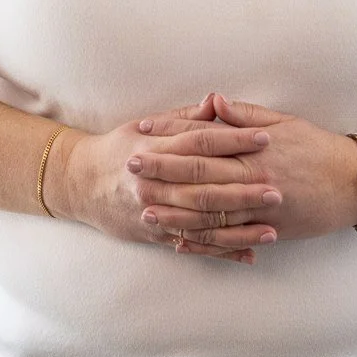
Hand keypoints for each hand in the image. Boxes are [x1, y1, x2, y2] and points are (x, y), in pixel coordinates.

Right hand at [49, 105, 278, 262]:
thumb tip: (216, 101)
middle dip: (243, 190)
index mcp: (155, 150)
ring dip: (238, 229)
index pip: (201, 142)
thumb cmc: (118, 148)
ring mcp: (154, 212)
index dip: (235, 139)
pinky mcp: (155, 235)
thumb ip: (184, 119)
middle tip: (277, 190)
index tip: (266, 138)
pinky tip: (248, 255)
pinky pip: (192, 245)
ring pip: (202, 223)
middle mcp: (155, 184)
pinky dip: (220, 252)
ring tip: (272, 230)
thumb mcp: (146, 125)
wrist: (79, 183)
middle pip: (205, 187)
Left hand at [131, 92, 356, 249]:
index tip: (142, 133)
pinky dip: (202, 242)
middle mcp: (253, 179)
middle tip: (129, 168)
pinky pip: (229, 239)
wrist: (353, 183)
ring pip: (209, 214)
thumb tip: (213, 101)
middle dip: (162, 172)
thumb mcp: (284, 122)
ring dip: (174, 212)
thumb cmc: (317, 148)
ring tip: (144, 210)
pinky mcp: (266, 229)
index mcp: (253, 149)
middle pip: (199, 176)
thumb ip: (245, 115)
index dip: (170, 137)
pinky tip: (179, 242)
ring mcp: (258, 208)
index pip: (203, 141)